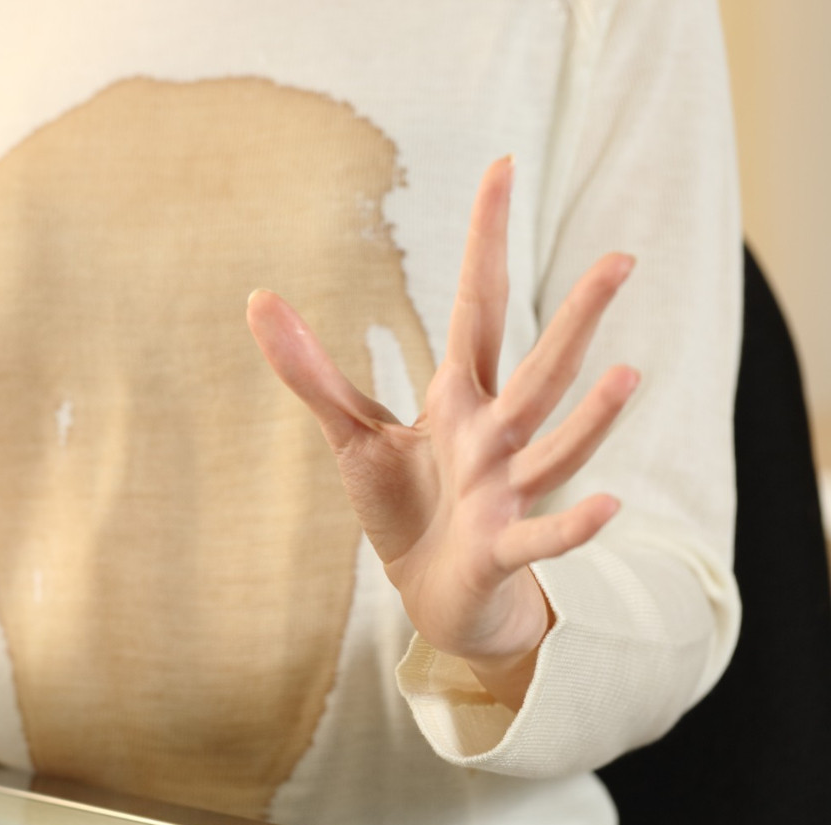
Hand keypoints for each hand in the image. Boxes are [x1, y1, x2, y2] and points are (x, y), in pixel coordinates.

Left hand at [246, 157, 639, 708]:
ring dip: (591, 416)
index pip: (479, 306)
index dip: (485, 242)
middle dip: (578, 317)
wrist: (434, 594)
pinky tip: (609, 505)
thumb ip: (311, 370)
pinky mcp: (500, 546)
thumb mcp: (354, 432)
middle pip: (537, 367)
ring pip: (553, 444)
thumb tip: (256, 297)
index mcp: (461, 397)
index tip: (501, 168)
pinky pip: (542, 537)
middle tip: (622, 259)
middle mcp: (495, 435)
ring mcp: (505, 490)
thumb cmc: (407, 507)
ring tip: (629, 372)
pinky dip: (572, 526)